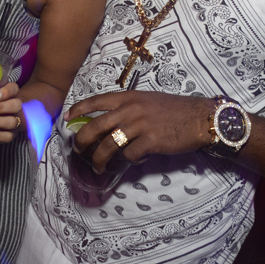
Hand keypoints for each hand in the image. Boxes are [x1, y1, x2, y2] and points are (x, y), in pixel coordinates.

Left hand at [67, 91, 212, 172]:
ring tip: (97, 166)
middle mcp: (130, 109)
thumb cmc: (172, 109)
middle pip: (96, 126)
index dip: (78, 110)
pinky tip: (132, 161)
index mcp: (128, 97)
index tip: (66, 118)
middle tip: (78, 149)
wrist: (198, 117)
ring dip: (99, 159)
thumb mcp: (145, 100)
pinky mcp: (150, 141)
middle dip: (82, 140)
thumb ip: (126, 108)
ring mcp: (140, 125)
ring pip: (108, 145)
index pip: (96, 101)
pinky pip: (129, 155)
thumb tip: (106, 122)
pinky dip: (127, 160)